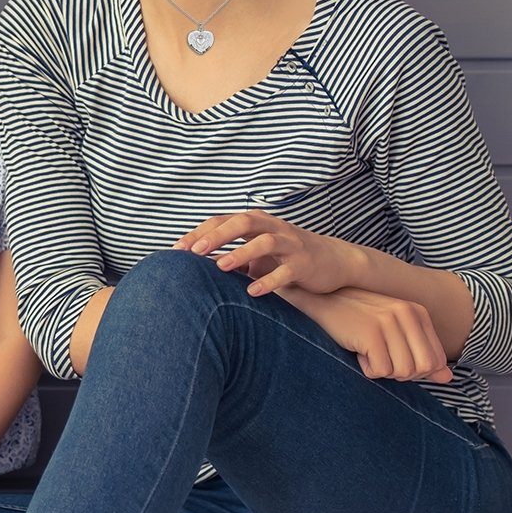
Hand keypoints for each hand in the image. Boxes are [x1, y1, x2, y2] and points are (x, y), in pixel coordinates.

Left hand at [174, 210, 352, 295]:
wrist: (334, 261)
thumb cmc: (286, 256)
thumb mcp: (256, 252)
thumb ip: (230, 256)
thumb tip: (193, 269)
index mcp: (257, 222)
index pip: (223, 220)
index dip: (200, 232)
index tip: (177, 249)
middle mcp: (273, 228)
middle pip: (243, 223)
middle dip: (217, 236)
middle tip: (194, 251)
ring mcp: (291, 245)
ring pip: (265, 242)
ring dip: (241, 253)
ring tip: (221, 266)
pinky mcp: (305, 264)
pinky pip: (286, 271)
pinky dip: (269, 282)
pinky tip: (253, 292)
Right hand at [296, 287, 452, 382]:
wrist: (320, 301)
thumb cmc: (356, 320)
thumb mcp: (394, 333)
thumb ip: (423, 353)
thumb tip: (448, 379)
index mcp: (418, 312)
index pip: (436, 360)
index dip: (415, 370)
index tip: (392, 357)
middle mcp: (407, 313)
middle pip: (422, 368)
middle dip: (401, 373)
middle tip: (379, 358)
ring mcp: (388, 322)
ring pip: (402, 372)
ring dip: (381, 370)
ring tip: (366, 351)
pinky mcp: (370, 333)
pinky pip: (380, 371)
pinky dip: (366, 369)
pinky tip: (356, 351)